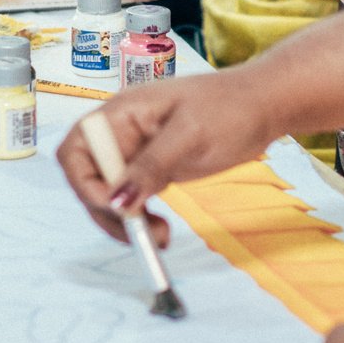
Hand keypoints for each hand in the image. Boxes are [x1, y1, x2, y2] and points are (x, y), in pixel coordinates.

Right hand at [58, 68, 278, 245]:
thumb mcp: (190, 136)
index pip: (76, 150)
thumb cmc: (231, 107)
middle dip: (107, 210)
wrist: (266, 105)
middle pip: (88, 177)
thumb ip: (151, 167)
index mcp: (122, 113)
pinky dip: (140, 217)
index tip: (115, 207)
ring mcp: (138, 150)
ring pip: (109, 193)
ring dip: (124, 220)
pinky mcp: (155, 167)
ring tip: (159, 237)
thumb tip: (116, 201)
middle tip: (142, 233)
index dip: (85, 183)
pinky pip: (133, 197)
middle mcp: (123, 131)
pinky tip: (161, 230)